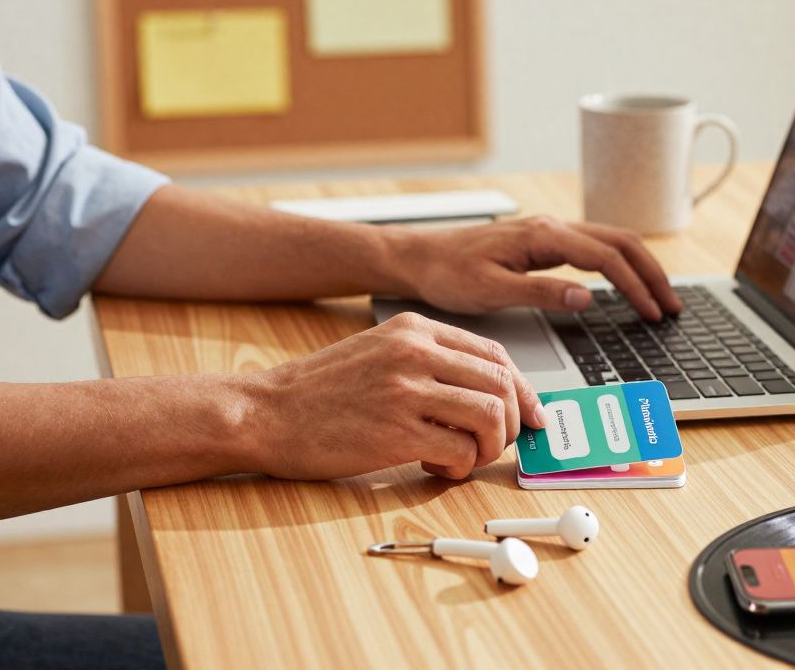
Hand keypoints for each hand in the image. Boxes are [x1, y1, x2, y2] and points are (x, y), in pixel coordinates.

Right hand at [249, 312, 544, 480]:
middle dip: (511, 422)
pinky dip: (460, 465)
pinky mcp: (395, 431)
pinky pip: (459, 449)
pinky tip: (436, 465)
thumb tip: (490, 393)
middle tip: (494, 444)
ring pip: (490, 415)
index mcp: (415, 329)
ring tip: (464, 456)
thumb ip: (432, 363)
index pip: (496, 354)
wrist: (264, 412)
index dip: (523, 390)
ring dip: (489, 446)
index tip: (530, 416)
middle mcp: (415, 352)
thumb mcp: (380, 353)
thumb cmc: (320, 391)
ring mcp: (406, 390)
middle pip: (502, 384)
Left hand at [391, 217, 681, 320]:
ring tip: (660, 298)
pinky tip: (626, 284)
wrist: (418, 257)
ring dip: (640, 267)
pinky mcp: (544, 242)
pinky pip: (595, 248)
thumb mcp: (492, 291)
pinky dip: (621, 265)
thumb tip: (587, 298)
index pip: (607, 259)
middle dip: (652, 273)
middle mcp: (552, 228)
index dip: (636, 287)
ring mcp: (550, 232)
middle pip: (621, 242)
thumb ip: (542, 293)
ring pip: (612, 242)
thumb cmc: (447, 274)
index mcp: (543, 237)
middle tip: (673, 306)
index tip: (653, 313)